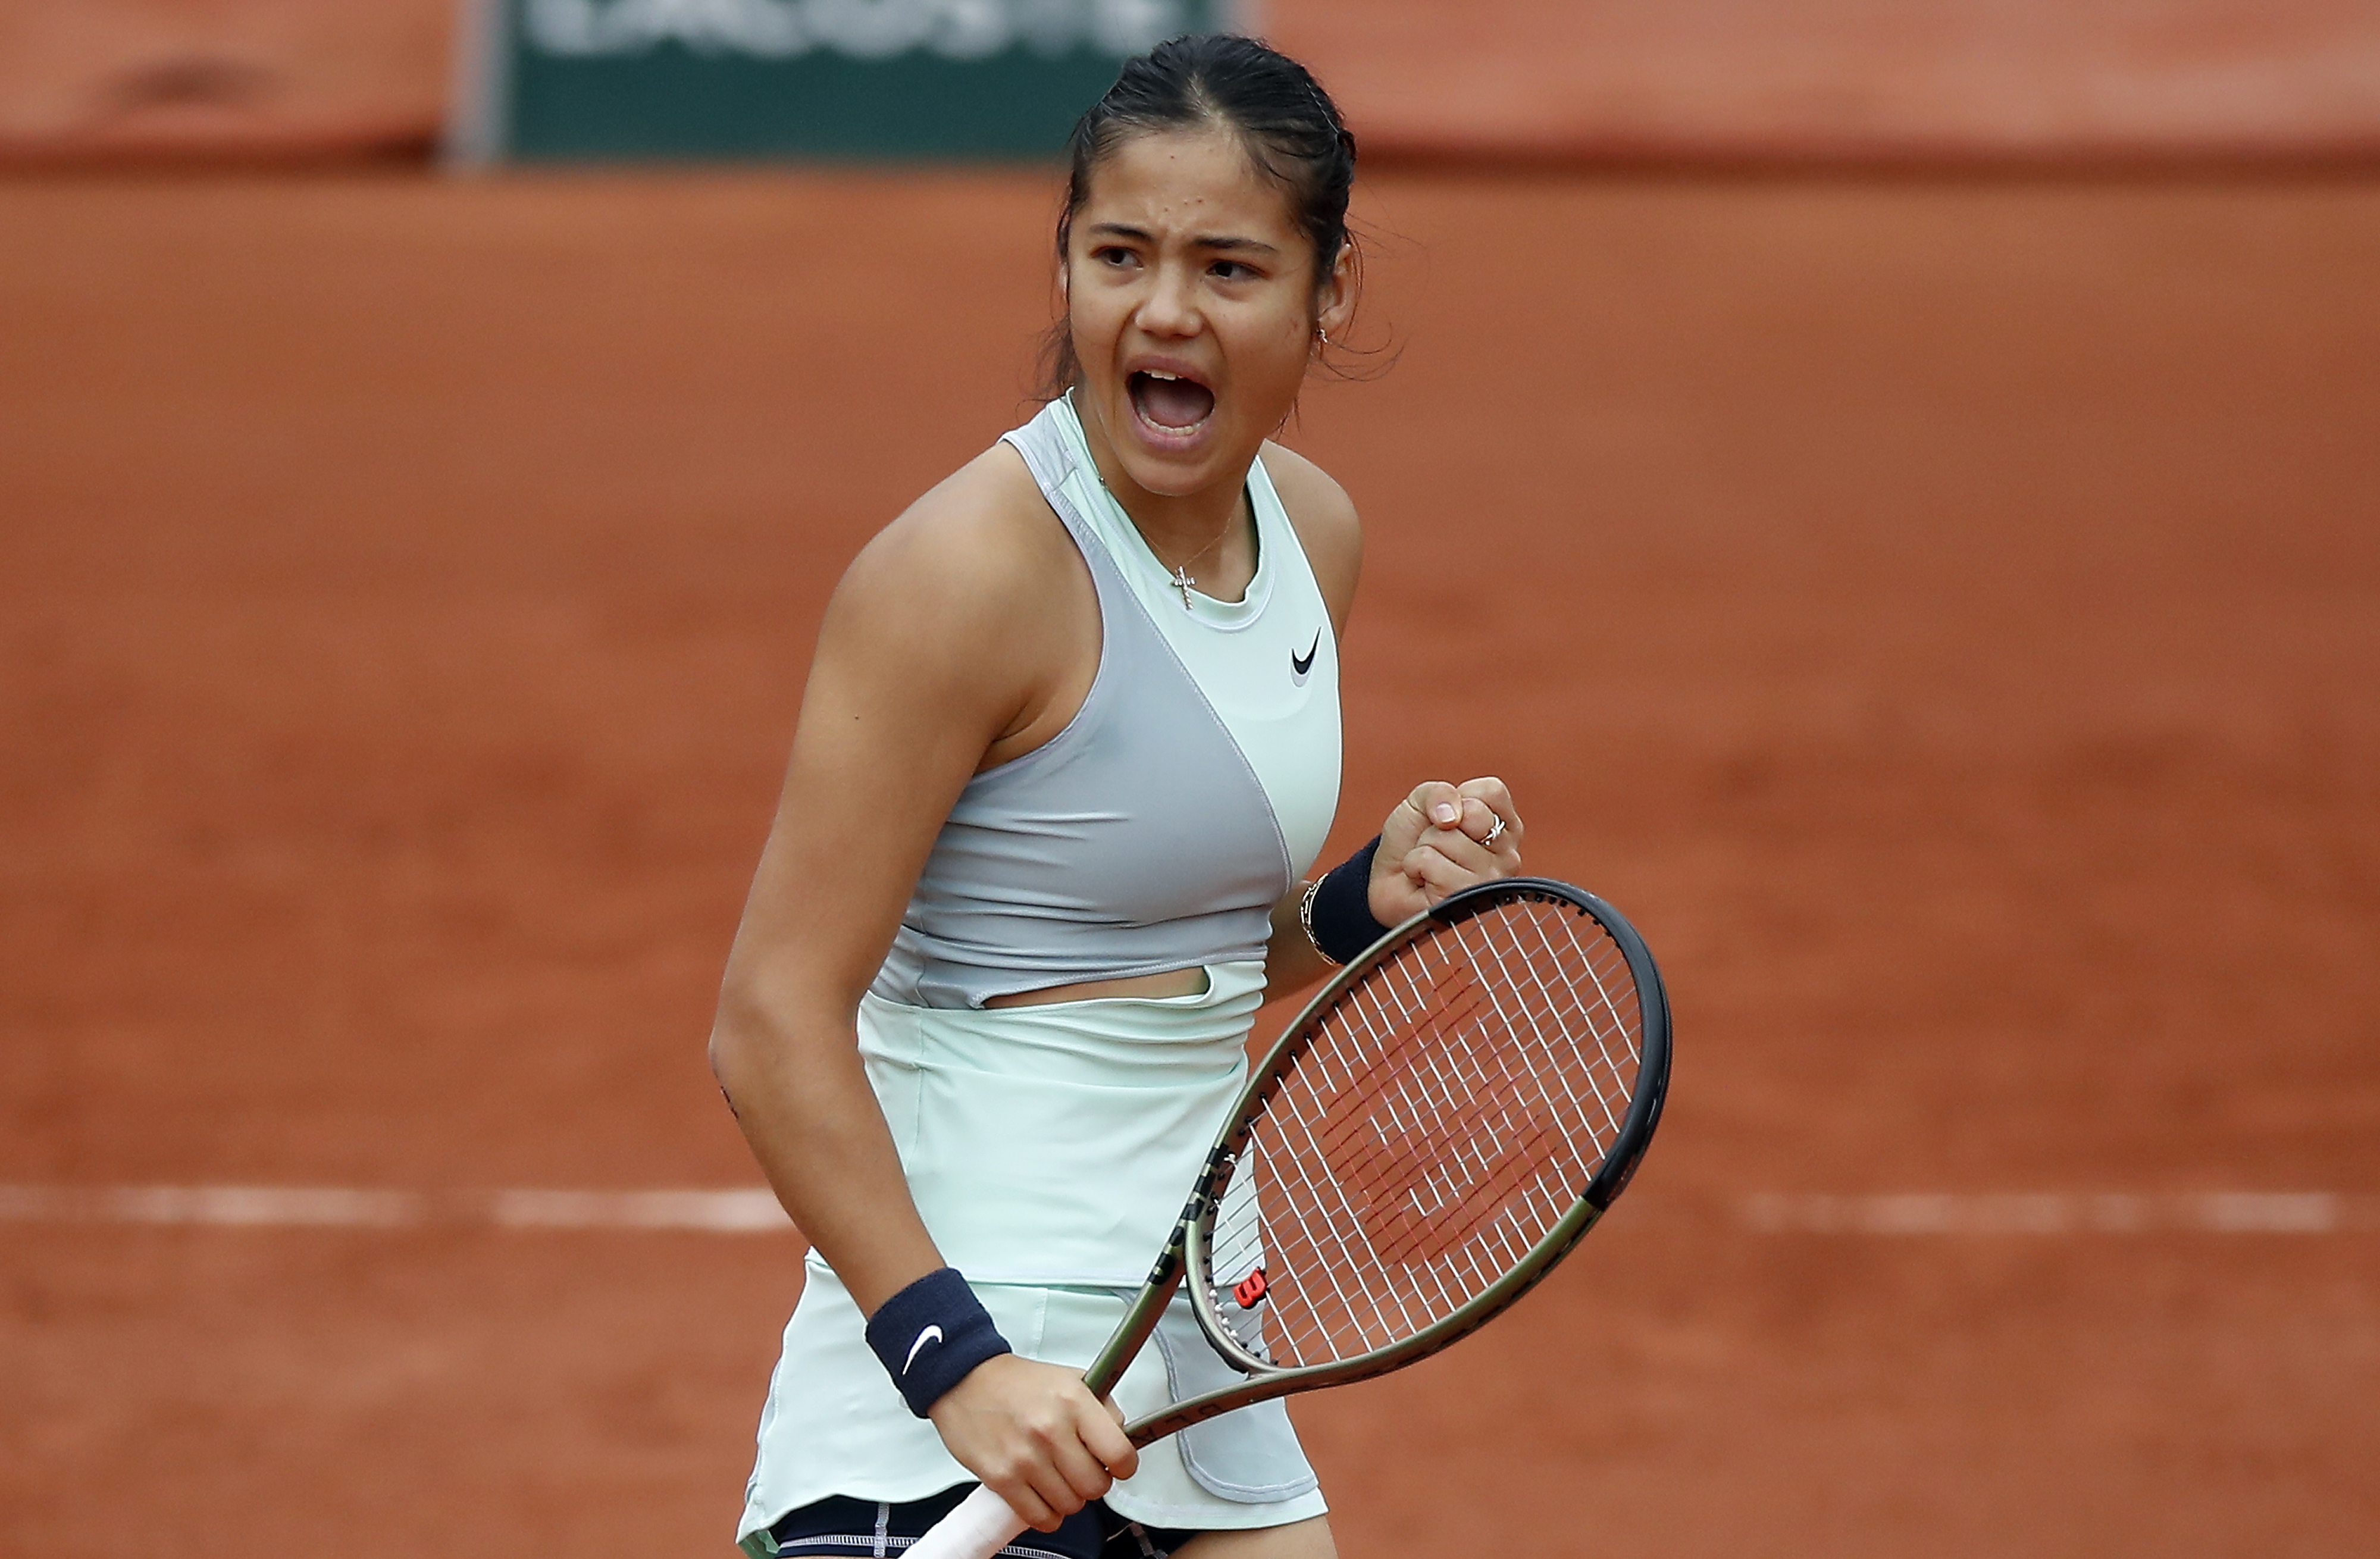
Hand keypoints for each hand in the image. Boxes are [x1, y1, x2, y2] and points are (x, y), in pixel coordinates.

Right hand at [926, 1354, 1138, 1530]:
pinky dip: (1046, 1514)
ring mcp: (1025, 1458)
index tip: (1117, 1466)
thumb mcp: (1070, 1379)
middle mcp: (1051, 1430)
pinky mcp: (1001, 1478)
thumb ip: (1102, 1407)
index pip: (1119, 1453)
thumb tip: (1123, 1438)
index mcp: (1073, 1401)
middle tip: (1082, 1469)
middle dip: (1094, 1482)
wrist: (964, 1380)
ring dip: (1069, 1497)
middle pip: (1096, 1486)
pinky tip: (1042, 1495)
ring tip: (1057, 1478)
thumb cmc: (1017, 1382)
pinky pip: (1040, 1517)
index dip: (1124, 1466)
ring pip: (1070, 1505)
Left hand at [1370, 776, 1522, 924]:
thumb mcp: (1421, 801)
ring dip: (1425, 847)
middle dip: (1440, 824)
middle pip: (1473, 814)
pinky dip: (1414, 865)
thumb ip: (1439, 792)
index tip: (1448, 818)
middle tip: (1437, 843)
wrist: (1388, 880)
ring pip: (1448, 839)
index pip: (1493, 791)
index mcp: (1506, 827)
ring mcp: (1489, 881)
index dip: (1459, 798)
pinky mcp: (1465, 901)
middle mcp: (1507, 855)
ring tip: (1430, 864)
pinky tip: (1423, 879)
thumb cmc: (1412, 841)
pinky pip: (1430, 862)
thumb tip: (1451, 816)